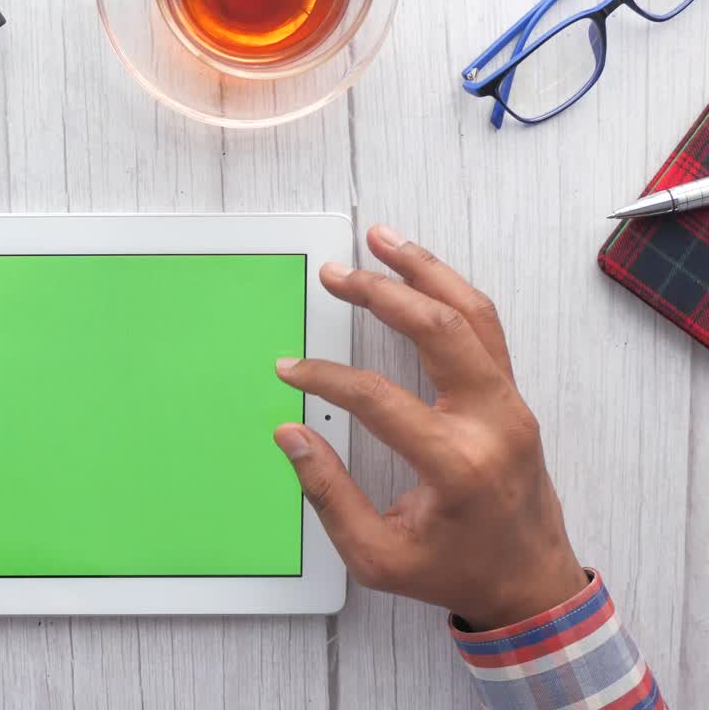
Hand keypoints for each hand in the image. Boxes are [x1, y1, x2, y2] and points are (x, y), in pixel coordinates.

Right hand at [274, 225, 585, 630]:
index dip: (325, 378)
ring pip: (473, 314)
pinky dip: (451, 291)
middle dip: (381, 293)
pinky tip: (420, 273)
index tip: (289, 369)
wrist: (532, 583)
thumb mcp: (377, 555)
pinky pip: (486, 329)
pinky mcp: (513, 398)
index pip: (378, 399)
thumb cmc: (454, 571)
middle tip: (335, 273)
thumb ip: (328, 494)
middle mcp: (492, 422)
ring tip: (382, 238)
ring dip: (425, 271)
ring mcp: (511, 404)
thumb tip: (290, 434)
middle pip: (438, 330)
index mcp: (457, 464)